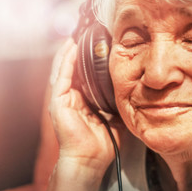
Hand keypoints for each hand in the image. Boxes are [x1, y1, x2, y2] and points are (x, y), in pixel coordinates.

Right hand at [49, 38, 124, 171]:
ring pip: (64, 67)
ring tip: (77, 33)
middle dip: (77, 49)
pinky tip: (72, 47)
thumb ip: (119, 101)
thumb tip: (133, 88)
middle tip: (86, 31)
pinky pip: (62, 76)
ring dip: (70, 50)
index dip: (88, 57)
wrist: (91, 158)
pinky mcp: (58, 101)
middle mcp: (71, 96)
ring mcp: (62, 98)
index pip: (83, 72)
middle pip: (72, 67)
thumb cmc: (103, 141)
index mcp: (83, 99)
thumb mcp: (115, 115)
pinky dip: (66, 61)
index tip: (97, 42)